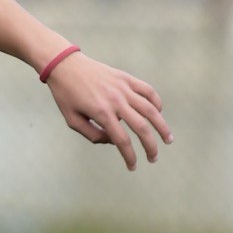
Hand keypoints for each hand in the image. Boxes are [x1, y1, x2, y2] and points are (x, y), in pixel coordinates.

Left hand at [46, 53, 172, 170]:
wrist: (64, 65)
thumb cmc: (65, 95)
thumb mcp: (71, 119)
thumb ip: (92, 135)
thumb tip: (114, 141)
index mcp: (101, 113)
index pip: (122, 140)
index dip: (129, 156)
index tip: (133, 166)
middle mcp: (116, 101)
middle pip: (141, 127)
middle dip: (150, 146)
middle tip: (153, 158)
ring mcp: (123, 88)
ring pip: (151, 109)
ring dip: (162, 126)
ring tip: (168, 139)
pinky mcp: (126, 78)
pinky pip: (147, 90)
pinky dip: (156, 102)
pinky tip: (158, 112)